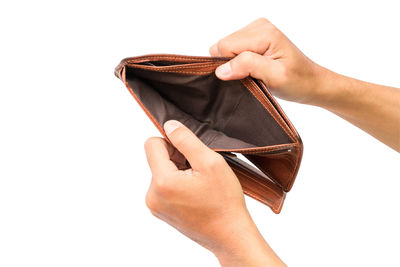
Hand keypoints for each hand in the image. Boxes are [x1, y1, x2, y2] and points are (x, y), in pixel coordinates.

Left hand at [144, 120, 285, 266]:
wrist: (230, 235)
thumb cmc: (224, 201)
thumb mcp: (209, 162)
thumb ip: (186, 140)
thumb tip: (169, 125)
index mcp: (162, 182)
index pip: (152, 144)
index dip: (172, 141)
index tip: (189, 151)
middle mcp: (152, 196)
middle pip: (157, 158)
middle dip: (177, 158)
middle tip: (200, 171)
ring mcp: (155, 206)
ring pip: (162, 172)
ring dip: (179, 171)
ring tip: (200, 184)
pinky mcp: (161, 212)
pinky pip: (164, 186)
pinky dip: (178, 184)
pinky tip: (196, 193)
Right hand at [210, 18, 323, 104]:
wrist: (311, 83)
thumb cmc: (297, 81)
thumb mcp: (274, 77)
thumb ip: (247, 66)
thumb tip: (221, 69)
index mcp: (264, 33)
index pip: (224, 46)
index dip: (230, 66)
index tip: (247, 78)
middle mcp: (258, 26)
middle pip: (222, 46)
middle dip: (232, 65)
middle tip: (253, 76)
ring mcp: (256, 30)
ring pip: (225, 48)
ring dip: (236, 65)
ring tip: (256, 73)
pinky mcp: (254, 38)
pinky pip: (231, 49)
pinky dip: (238, 63)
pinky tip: (254, 69)